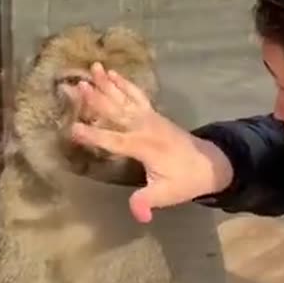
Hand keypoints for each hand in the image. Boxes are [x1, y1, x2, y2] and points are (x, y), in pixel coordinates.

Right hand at [68, 63, 233, 222]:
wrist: (211, 163)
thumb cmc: (184, 181)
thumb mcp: (166, 195)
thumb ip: (148, 201)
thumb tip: (138, 215)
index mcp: (144, 147)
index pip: (114, 140)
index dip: (93, 135)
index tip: (73, 129)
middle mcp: (144, 127)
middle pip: (116, 111)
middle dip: (96, 99)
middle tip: (78, 85)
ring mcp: (149, 117)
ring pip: (124, 97)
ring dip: (108, 83)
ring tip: (94, 67)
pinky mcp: (152, 113)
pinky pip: (136, 94)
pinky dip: (123, 83)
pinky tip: (112, 73)